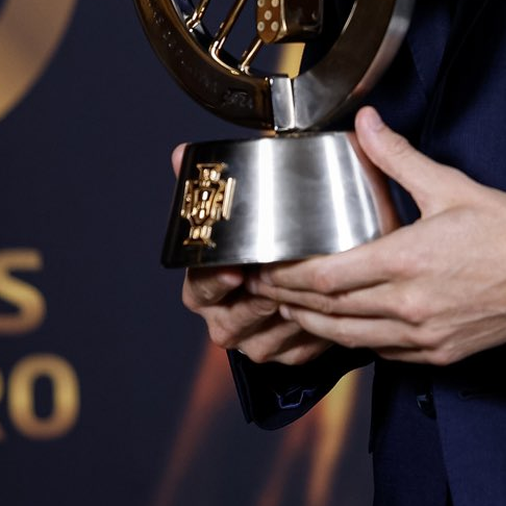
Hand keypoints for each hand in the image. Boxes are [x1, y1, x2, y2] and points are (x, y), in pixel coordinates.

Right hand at [173, 145, 332, 368]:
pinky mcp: (282, 353)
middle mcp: (221, 314)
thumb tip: (177, 152)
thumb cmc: (269, 230)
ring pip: (263, 340)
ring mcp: (250, 338)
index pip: (200, 285)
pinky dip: (310, 335)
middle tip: (279, 284)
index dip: (215, 279)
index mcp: (204, 280)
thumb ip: (212, 182)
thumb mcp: (243, 203)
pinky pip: (293, 352)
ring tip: (309, 294)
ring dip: (287, 319)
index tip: (235, 270)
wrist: (304, 263)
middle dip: (257, 304)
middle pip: (229, 321)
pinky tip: (327, 313)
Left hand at [244, 107, 505, 366]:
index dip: (286, 277)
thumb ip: (396, 157)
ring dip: (315, 327)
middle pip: (327, 312)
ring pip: (350, 340)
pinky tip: (344, 327)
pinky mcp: (439, 353)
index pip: (325, 278)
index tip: (263, 268)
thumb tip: (365, 121)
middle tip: (262, 290)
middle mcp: (408, 306)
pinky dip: (355, 341)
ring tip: (290, 311)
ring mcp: (423, 336)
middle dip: (288, 301)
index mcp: (405, 261)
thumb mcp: (449, 185)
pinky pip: (382, 353)